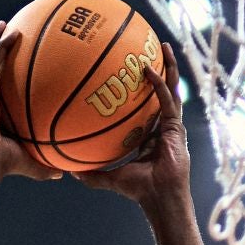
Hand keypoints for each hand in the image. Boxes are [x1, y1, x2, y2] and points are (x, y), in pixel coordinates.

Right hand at [0, 22, 62, 182]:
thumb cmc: (6, 165)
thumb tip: (64, 174)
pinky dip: (0, 46)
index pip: (0, 86)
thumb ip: (47, 165)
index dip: (4, 72)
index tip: (16, 60)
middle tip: (8, 32)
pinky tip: (11, 32)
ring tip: (3, 24)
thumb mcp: (32, 162)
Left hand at [75, 42, 190, 210]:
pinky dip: (159, 84)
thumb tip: (68, 170)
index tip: (132, 73)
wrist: (158, 198)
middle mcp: (163, 126)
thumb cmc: (138, 190)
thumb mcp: (109, 178)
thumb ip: (91, 173)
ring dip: (168, 66)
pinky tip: (149, 69)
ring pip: (172, 88)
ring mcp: (172, 125)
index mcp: (150, 134)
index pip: (147, 107)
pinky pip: (167, 100)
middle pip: (162, 91)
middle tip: (150, 48)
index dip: (142, 90)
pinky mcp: (176, 127)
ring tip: (163, 46)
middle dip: (160, 68)